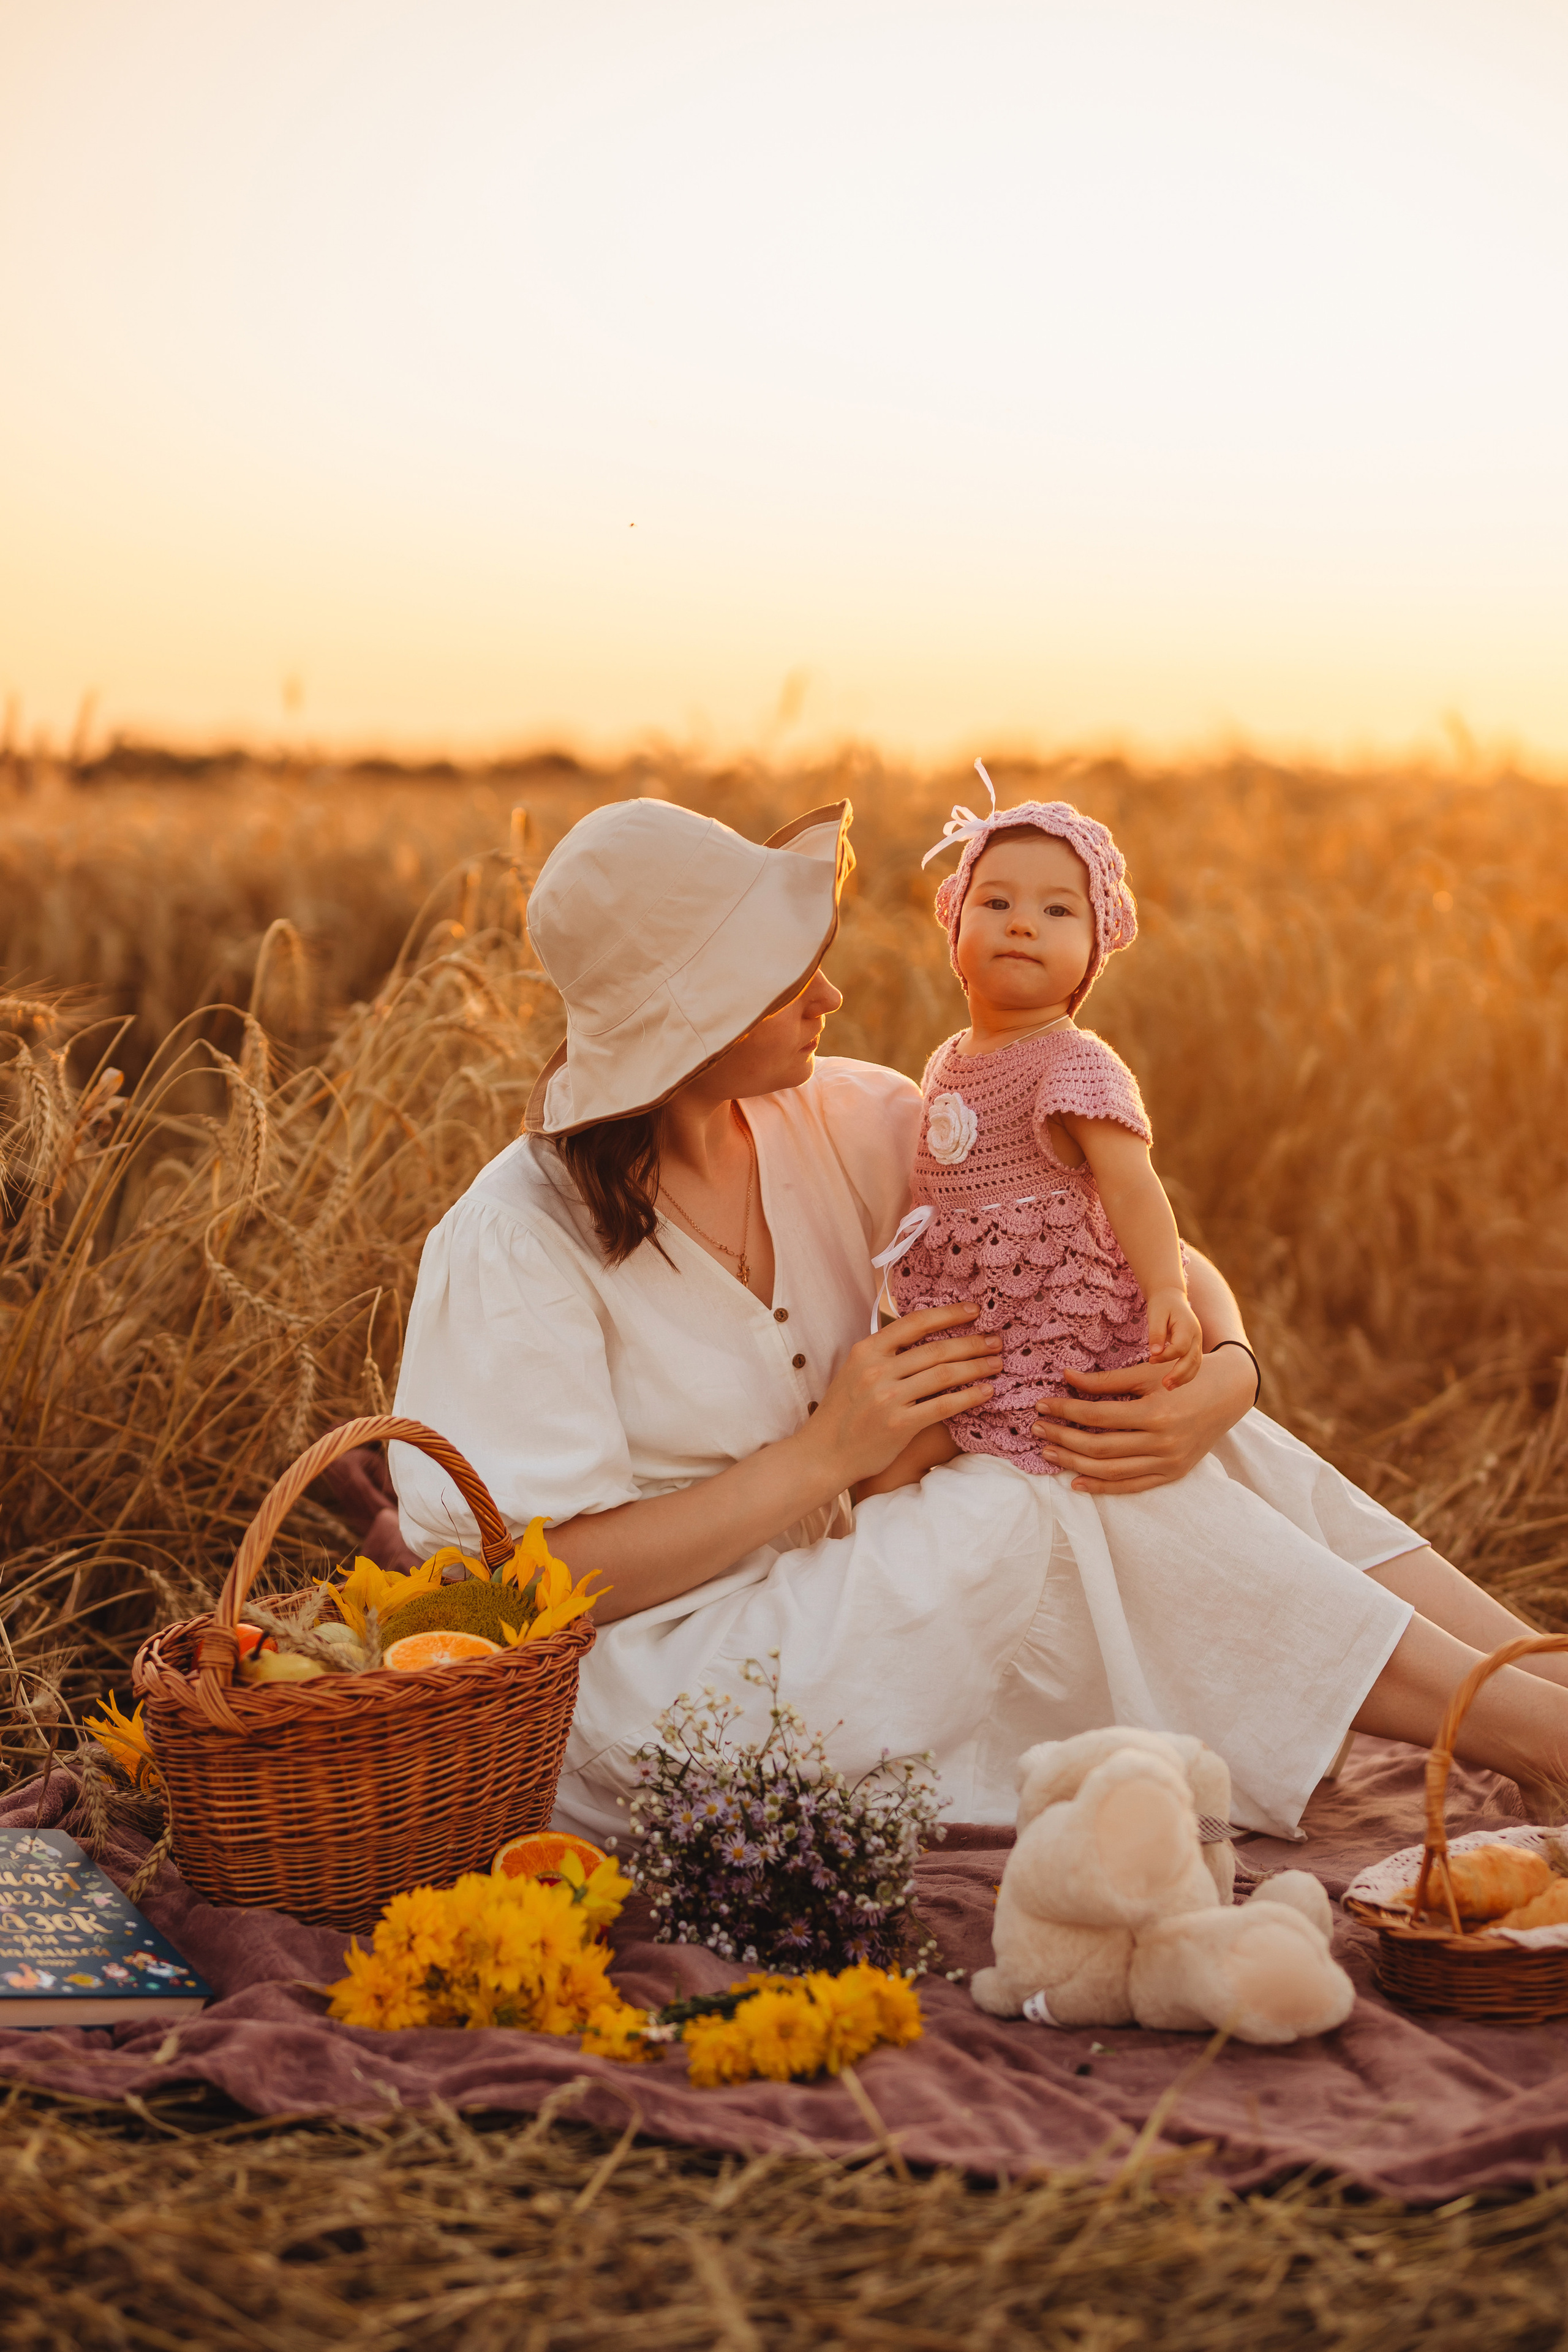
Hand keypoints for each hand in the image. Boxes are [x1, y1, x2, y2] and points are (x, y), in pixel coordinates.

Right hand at [805, 1305, 1001, 1490]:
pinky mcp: (899, 1424)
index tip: (974, 1311)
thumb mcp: (854, 1371)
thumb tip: (921, 1333)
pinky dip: (969, 1397)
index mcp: (866, 1351)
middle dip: (972, 1343)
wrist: (823, 1454)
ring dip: (976, 1367)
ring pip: (944, 1375)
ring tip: (997, 1364)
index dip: (948, 1314)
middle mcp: (876, 1370)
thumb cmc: (844, 1413)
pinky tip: (986, 1392)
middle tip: (996, 1340)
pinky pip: (944, 1405)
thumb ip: (884, 1354)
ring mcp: (887, 1397)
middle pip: (936, 1349)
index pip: (914, 1323)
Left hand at [1031, 1345, 1255, 1495]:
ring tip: (1049, 1453)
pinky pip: (1132, 1487)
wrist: (1229, 1393)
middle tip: (1037, 1430)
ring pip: (1111, 1472)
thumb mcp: (1146, 1373)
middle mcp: (1162, 1443)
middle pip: (1099, 1448)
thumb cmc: (1184, 1377)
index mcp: (1155, 1413)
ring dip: (1075, 1464)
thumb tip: (1065, 1378)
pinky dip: (1102, 1488)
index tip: (1041, 1406)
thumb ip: (1105, 1380)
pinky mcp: (1172, 1475)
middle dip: (1063, 1439)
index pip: (1097, 1416)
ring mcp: (1168, 1463)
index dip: (1065, 1411)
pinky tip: (1076, 1482)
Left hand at [1146, 1287, 1203, 1387]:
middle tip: (1164, 1384)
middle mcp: (1197, 1336)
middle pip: (1192, 1359)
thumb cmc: (1162, 1306)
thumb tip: (1155, 1353)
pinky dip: (1186, 1375)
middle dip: (1179, 1374)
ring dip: (1184, 1378)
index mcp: (1188, 1327)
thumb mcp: (1156, 1314)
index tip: (1151, 1359)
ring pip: (1196, 1365)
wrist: (1171, 1298)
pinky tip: (1174, 1382)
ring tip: (1169, 1387)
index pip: (1181, 1347)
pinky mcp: (1194, 1348)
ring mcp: (1198, 1343)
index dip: (1166, 1356)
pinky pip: (1194, 1364)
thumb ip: (1156, 1333)